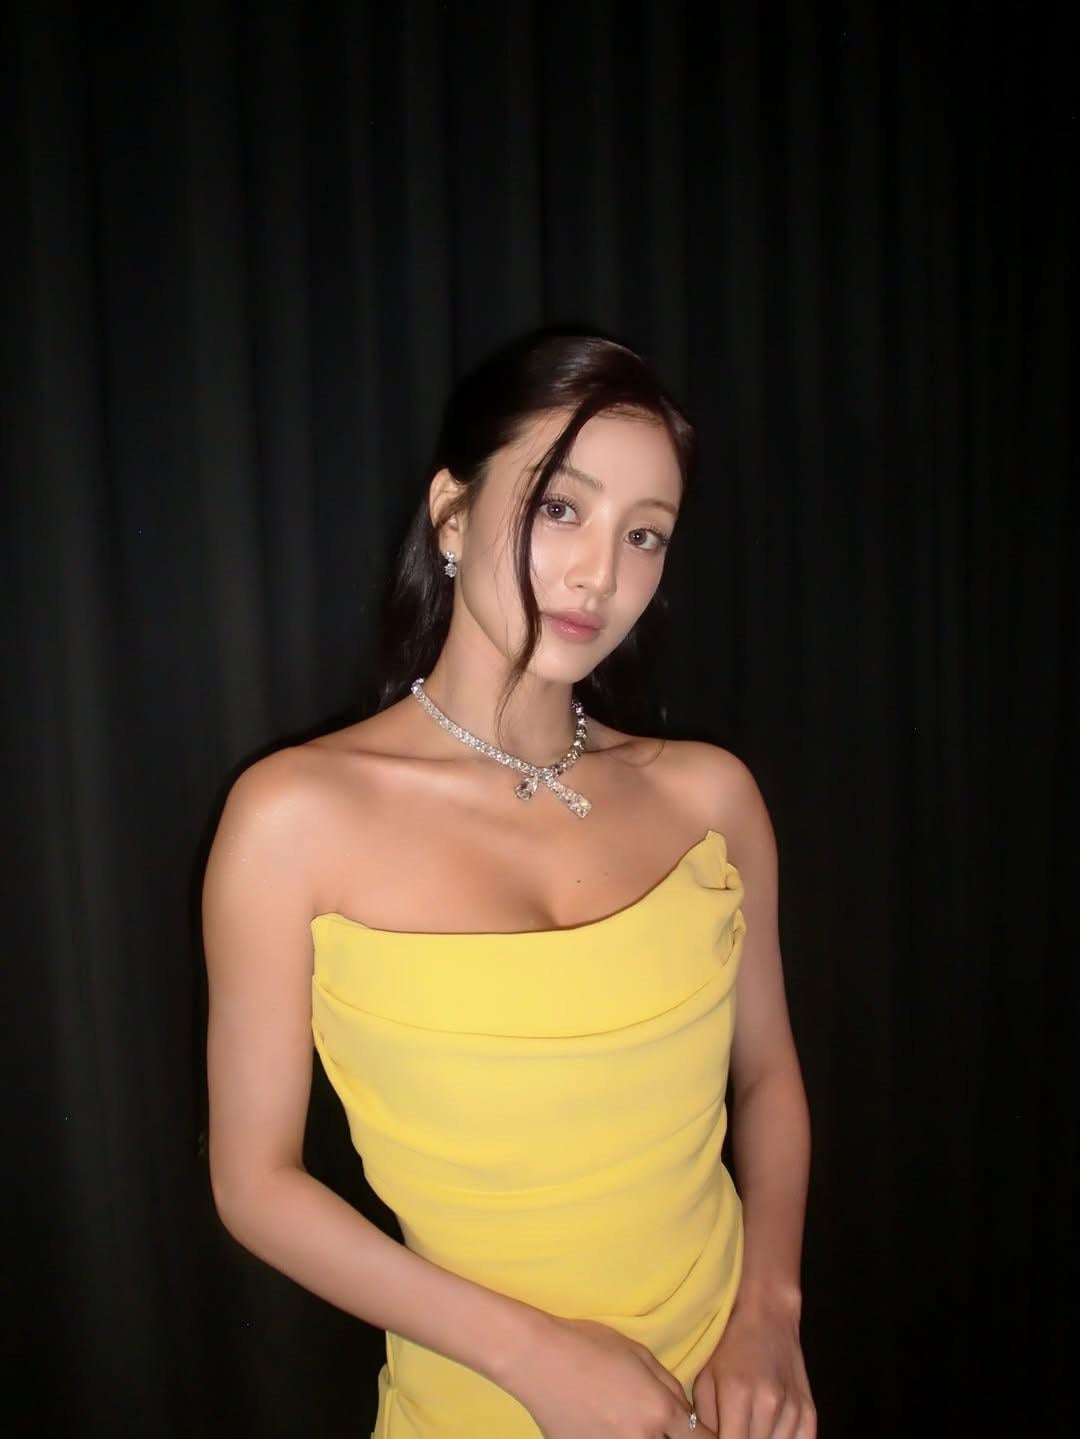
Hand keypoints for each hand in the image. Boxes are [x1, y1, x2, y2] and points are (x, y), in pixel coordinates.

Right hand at [504, 1313, 718, 1438]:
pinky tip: (608, 1426)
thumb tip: (686, 1412)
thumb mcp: (638, 1353)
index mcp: (659, 1411)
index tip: (699, 1432)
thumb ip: (669, 1386)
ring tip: (633, 1422)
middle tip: (667, 1428)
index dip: (706, 1438)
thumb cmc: (588, 1345)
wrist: (537, 1358)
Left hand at [689, 1297, 815, 1437]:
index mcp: (737, 1394)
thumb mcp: (705, 1379)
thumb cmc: (728, 1347)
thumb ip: (705, 1421)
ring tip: (751, 1426)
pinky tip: (770, 1432)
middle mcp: (768, 1403)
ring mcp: (792, 1408)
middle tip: (733, 1429)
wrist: (768, 1316)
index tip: (721, 1436)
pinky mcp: (809, 1411)